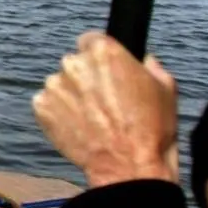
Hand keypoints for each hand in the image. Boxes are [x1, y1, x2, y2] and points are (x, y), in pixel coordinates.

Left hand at [32, 31, 179, 187]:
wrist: (129, 167)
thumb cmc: (151, 129)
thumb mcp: (166, 89)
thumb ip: (150, 65)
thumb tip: (143, 59)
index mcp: (104, 51)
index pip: (92, 40)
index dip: (100, 56)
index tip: (105, 71)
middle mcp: (74, 63)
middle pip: (75, 63)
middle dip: (86, 77)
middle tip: (102, 101)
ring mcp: (54, 86)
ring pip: (60, 83)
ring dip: (71, 95)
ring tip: (92, 119)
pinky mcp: (42, 108)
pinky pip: (48, 104)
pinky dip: (58, 113)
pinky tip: (78, 128)